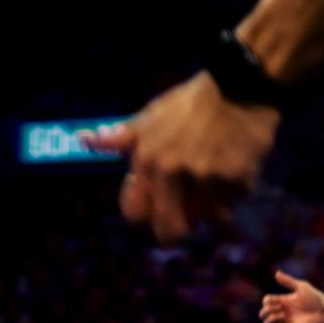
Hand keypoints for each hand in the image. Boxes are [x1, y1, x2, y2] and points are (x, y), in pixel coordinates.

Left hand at [96, 72, 279, 242]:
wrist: (239, 89)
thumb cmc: (191, 102)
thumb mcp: (151, 115)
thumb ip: (121, 137)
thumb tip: (84, 139)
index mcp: (147, 161)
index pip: (135, 213)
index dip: (145, 215)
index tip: (155, 206)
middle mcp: (173, 176)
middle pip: (171, 231)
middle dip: (177, 233)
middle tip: (187, 224)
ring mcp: (207, 181)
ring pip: (211, 221)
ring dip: (215, 214)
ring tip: (219, 199)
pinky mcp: (237, 181)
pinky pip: (237, 199)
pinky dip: (237, 192)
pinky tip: (238, 174)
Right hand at [259, 270, 323, 322]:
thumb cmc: (316, 299)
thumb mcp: (302, 287)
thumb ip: (289, 281)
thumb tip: (276, 273)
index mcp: (284, 301)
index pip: (266, 301)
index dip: (267, 301)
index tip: (278, 301)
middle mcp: (283, 311)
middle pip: (263, 312)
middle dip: (266, 311)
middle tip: (281, 310)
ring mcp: (285, 322)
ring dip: (270, 320)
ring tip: (283, 318)